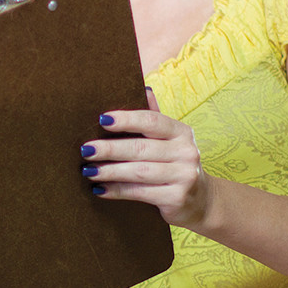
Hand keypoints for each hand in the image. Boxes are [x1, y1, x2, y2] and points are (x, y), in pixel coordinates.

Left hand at [80, 88, 212, 228]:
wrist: (201, 200)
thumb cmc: (175, 163)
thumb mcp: (170, 139)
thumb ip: (154, 116)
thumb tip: (143, 87)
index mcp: (182, 132)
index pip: (151, 121)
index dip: (126, 119)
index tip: (102, 120)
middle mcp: (186, 152)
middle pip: (141, 148)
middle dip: (110, 149)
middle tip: (86, 149)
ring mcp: (184, 176)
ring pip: (138, 172)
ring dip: (109, 171)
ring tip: (88, 170)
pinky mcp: (177, 198)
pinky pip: (139, 192)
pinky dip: (117, 190)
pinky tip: (99, 189)